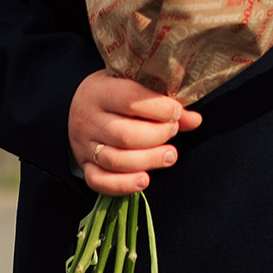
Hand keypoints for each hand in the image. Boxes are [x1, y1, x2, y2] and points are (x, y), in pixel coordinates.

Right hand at [68, 72, 201, 196]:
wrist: (78, 108)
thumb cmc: (114, 94)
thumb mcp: (134, 87)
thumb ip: (163, 103)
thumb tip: (195, 120)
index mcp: (99, 91)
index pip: (129, 100)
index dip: (157, 108)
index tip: (176, 112)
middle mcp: (87, 120)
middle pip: (124, 135)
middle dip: (157, 136)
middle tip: (173, 132)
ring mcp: (84, 146)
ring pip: (116, 160)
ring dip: (148, 160)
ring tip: (170, 155)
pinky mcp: (84, 167)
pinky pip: (100, 182)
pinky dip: (123, 185)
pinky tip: (145, 180)